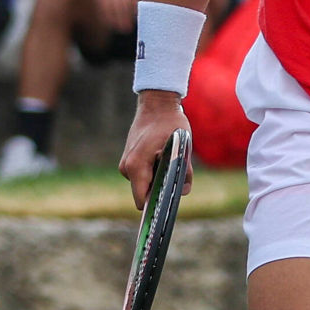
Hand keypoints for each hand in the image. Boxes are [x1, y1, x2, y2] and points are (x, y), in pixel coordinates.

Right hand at [119, 92, 192, 209]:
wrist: (157, 103)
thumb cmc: (171, 123)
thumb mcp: (183, 146)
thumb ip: (184, 171)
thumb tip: (182, 191)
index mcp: (136, 166)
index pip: (142, 200)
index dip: (155, 206)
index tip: (169, 207)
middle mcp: (126, 167)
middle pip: (144, 193)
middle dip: (160, 190)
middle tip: (177, 176)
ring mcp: (125, 164)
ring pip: (145, 184)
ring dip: (158, 178)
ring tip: (169, 160)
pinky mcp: (129, 160)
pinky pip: (143, 175)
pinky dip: (154, 171)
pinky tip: (163, 157)